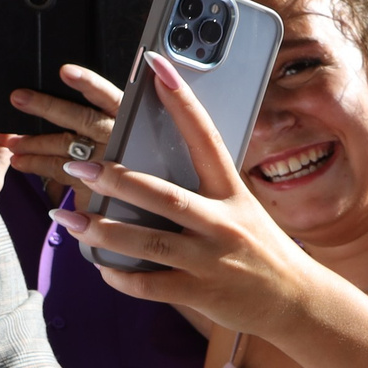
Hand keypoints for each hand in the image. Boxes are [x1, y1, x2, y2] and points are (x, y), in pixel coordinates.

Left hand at [0, 64, 122, 193]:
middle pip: (84, 119)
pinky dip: (36, 164)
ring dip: (34, 142)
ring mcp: (109, 163)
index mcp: (128, 119)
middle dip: (48, 107)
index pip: (109, 97)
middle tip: (19, 98)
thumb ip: (101, 111)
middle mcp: (120, 139)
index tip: (65, 71)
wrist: (136, 197)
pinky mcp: (96, 185)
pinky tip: (21, 161)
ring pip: (66, 145)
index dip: (89, 83)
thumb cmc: (121, 154)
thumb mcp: (123, 130)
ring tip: (13, 141)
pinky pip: (59, 170)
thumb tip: (65, 83)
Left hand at [51, 52, 321, 334]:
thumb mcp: (244, 212)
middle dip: (119, 181)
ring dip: (103, 231)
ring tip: (67, 219)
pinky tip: (102, 266)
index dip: (181, 100)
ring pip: (148, 244)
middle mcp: (223, 224)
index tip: (157, 66)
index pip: (207, 138)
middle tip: (81, 167)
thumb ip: (204, 193)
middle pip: (165, 197)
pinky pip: (150, 285)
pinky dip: (120, 276)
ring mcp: (211, 261)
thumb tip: (153, 170)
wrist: (299, 301)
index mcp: (233, 195)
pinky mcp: (201, 293)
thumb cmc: (264, 251)